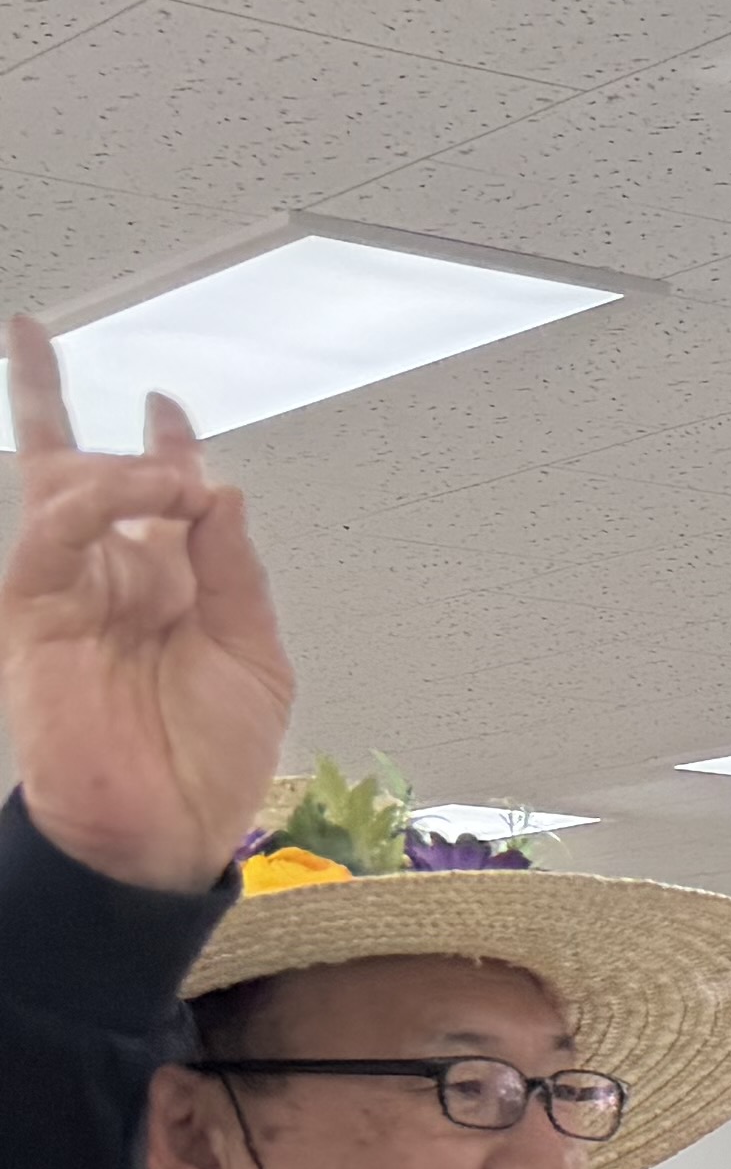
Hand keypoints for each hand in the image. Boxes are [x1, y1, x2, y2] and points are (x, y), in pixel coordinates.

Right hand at [3, 316, 291, 892]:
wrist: (163, 831)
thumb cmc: (211, 760)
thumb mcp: (255, 656)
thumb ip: (236, 571)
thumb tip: (220, 489)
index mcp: (173, 585)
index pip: (159, 497)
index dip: (165, 444)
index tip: (168, 402)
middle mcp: (115, 578)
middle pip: (77, 471)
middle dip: (52, 401)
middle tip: (42, 337)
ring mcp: (70, 592)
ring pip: (65, 493)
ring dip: (116, 466)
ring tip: (164, 465)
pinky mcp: (36, 614)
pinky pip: (46, 539)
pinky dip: (84, 506)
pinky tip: (125, 493)